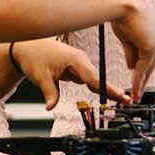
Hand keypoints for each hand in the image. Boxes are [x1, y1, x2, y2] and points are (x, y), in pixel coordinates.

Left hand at [11, 40, 130, 108]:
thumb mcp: (41, 77)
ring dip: (105, 89)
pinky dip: (96, 86)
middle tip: (127, 101)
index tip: (120, 95)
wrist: (26, 47)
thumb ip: (49, 93)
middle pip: (99, 78)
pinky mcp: (75, 67)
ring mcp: (78, 63)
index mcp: (75, 60)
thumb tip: (51, 107)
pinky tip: (105, 94)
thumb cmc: (34, 56)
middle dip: (112, 90)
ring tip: (120, 99)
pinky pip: (88, 78)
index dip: (108, 89)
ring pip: (94, 79)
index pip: (95, 78)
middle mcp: (80, 60)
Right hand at [108, 0, 154, 99]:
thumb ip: (131, 51)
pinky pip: (144, 67)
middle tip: (138, 91)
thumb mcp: (126, 35)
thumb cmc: (121, 11)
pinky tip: (134, 88)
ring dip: (141, 82)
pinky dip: (138, 79)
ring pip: (149, 66)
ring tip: (136, 95)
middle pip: (152, 62)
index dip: (142, 67)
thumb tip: (131, 66)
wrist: (121, 1)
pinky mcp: (152, 46)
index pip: (150, 53)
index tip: (137, 77)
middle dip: (144, 78)